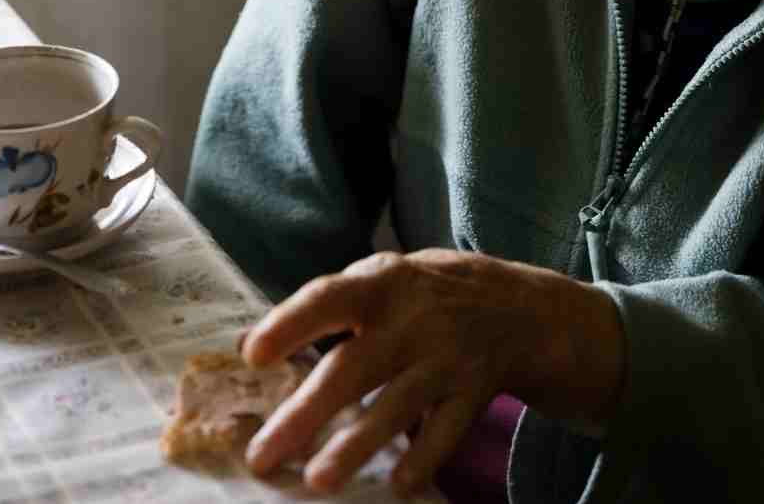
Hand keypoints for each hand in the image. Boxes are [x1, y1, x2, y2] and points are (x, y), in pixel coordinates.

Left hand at [238, 249, 624, 495]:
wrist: (519, 307)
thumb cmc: (422, 296)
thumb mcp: (380, 281)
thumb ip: (324, 310)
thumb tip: (244, 346)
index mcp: (380, 285)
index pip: (328, 298)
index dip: (290, 324)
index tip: (252, 355)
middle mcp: (412, 321)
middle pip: (354, 368)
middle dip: (306, 413)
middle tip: (261, 456)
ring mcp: (446, 358)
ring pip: (397, 406)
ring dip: (356, 445)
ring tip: (317, 481)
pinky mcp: (474, 392)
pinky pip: (447, 430)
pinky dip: (424, 458)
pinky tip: (397, 484)